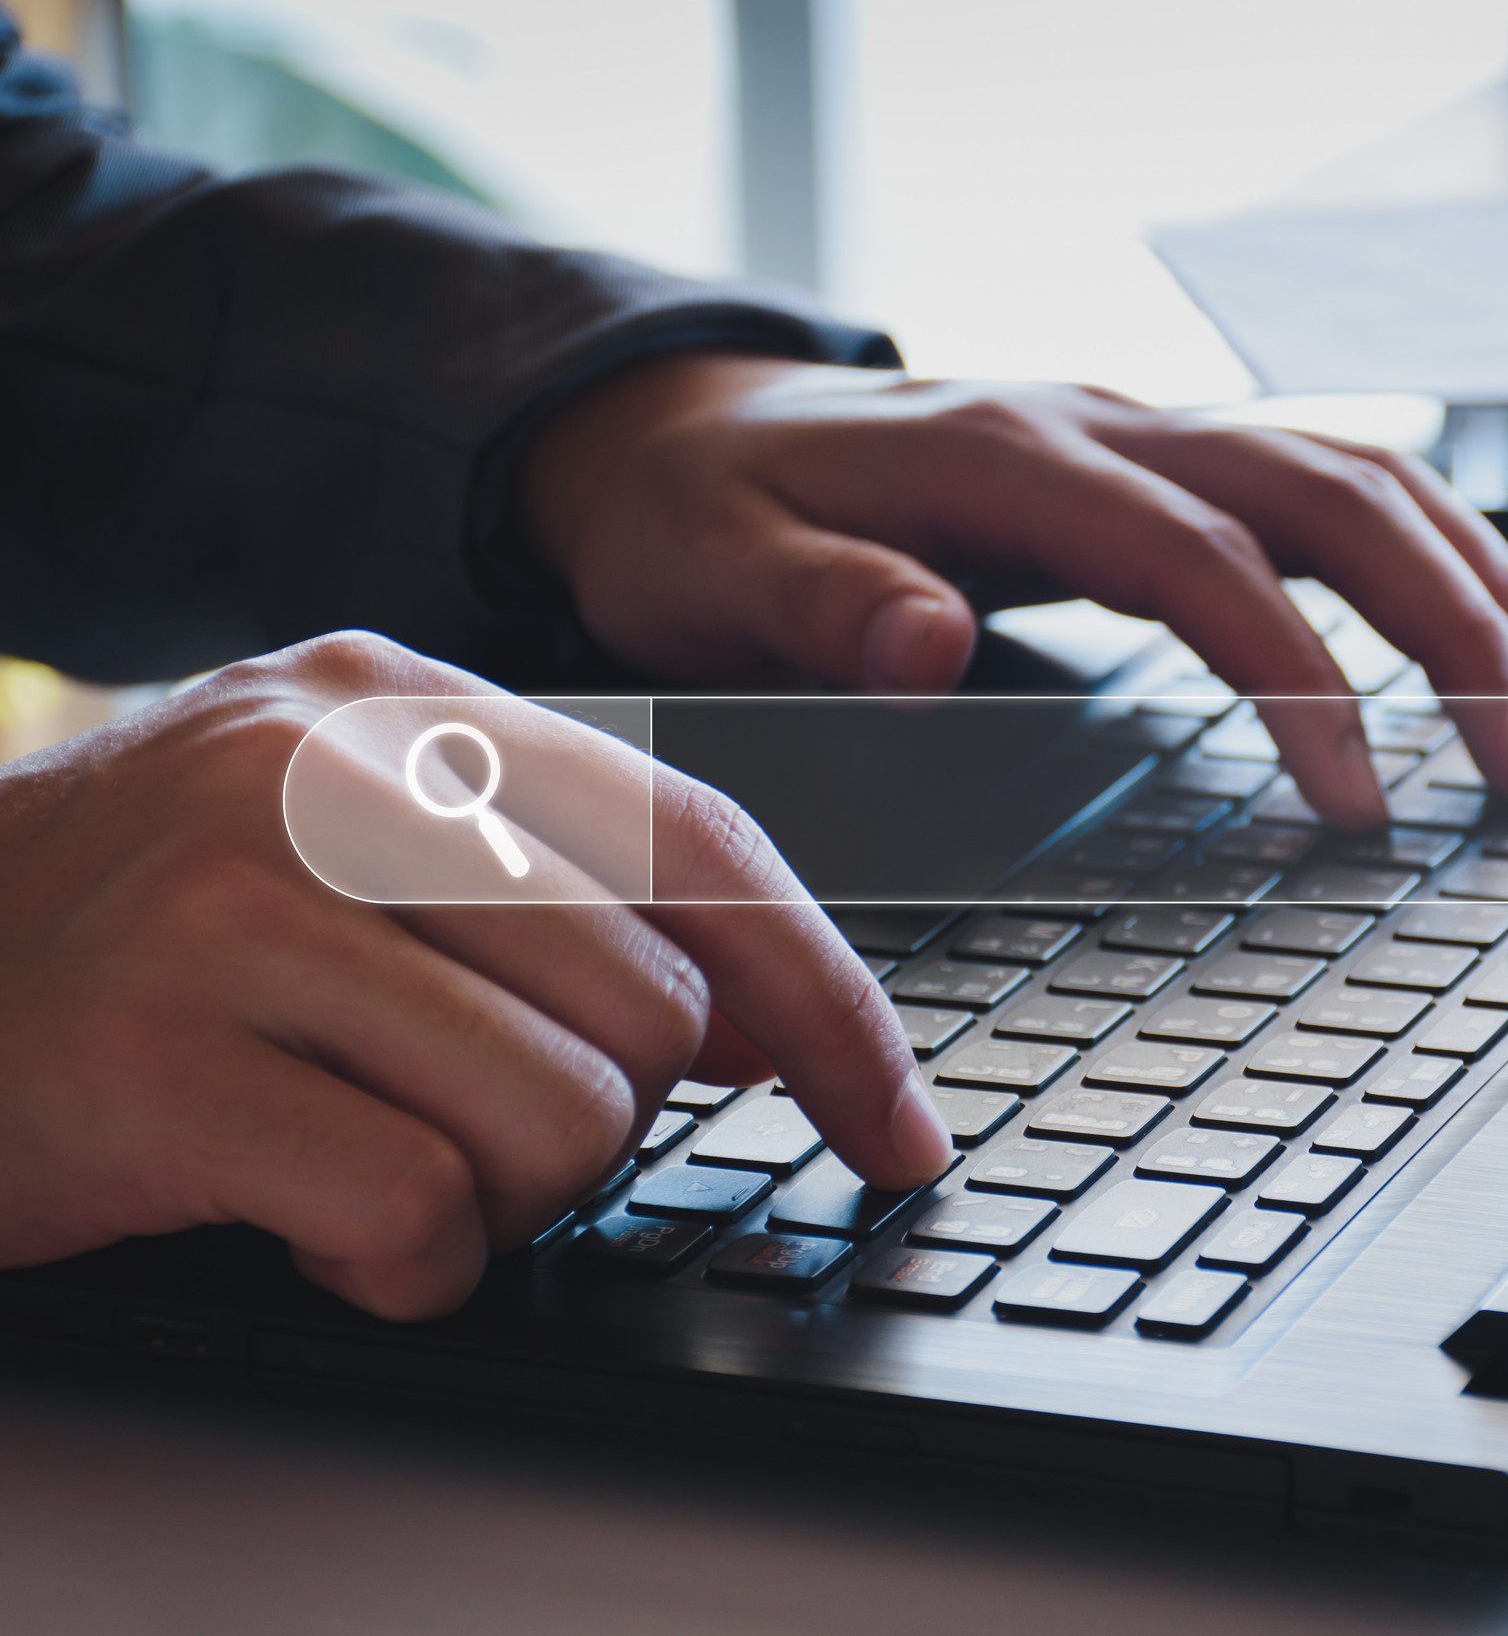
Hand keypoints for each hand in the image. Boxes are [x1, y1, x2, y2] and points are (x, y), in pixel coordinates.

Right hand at [0, 632, 946, 1319]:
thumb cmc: (147, 928)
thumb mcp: (350, 842)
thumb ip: (557, 895)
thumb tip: (769, 1022)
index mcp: (406, 703)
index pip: (708, 849)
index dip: (834, 1005)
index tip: (897, 1127)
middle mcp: (331, 775)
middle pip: (653, 1013)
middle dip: (595, 1117)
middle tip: (455, 1114)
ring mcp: (235, 908)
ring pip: (560, 1123)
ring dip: (494, 1197)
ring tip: (366, 1156)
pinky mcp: (153, 1060)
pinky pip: (419, 1217)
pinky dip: (397, 1266)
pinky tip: (306, 1221)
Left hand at [520, 358, 1507, 828]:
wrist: (688, 431)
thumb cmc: (706, 521)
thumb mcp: (715, 572)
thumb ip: (821, 605)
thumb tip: (930, 645)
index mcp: (1013, 456)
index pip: (1205, 557)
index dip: (1302, 674)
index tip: (1363, 803)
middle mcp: (1109, 425)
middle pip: (1341, 494)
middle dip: (1463, 628)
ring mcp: (1151, 437)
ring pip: (1371, 482)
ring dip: (1483, 592)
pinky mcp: (1169, 472)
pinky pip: (1343, 497)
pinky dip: (1437, 571)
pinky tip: (1488, 653)